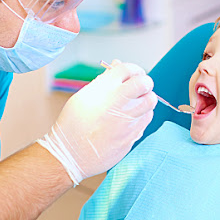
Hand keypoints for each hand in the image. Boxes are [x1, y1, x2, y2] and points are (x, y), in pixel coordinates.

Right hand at [38, 60, 156, 184]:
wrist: (69, 155)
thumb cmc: (73, 125)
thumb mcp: (83, 96)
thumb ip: (104, 80)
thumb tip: (117, 64)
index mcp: (103, 89)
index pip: (128, 69)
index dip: (133, 69)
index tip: (133, 74)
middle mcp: (117, 103)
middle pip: (145, 83)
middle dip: (144, 82)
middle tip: (139, 87)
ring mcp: (126, 121)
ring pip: (150, 101)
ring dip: (145, 99)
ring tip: (135, 103)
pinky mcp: (132, 136)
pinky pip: (146, 119)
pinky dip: (142, 115)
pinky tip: (132, 118)